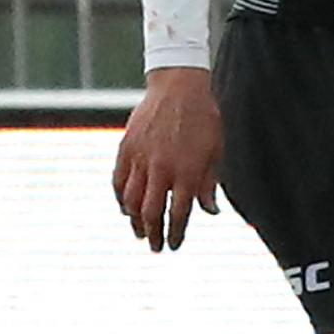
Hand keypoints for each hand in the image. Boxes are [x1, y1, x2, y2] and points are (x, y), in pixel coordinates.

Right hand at [114, 66, 223, 250]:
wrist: (178, 86)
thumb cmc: (204, 118)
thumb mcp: (215, 150)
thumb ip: (208, 183)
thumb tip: (210, 211)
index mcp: (187, 172)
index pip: (179, 214)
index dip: (176, 234)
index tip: (174, 245)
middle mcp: (161, 169)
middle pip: (152, 213)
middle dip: (154, 234)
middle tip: (155, 247)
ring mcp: (140, 159)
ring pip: (131, 200)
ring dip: (135, 221)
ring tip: (140, 232)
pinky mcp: (126, 148)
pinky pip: (118, 181)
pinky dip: (120, 198)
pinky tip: (125, 208)